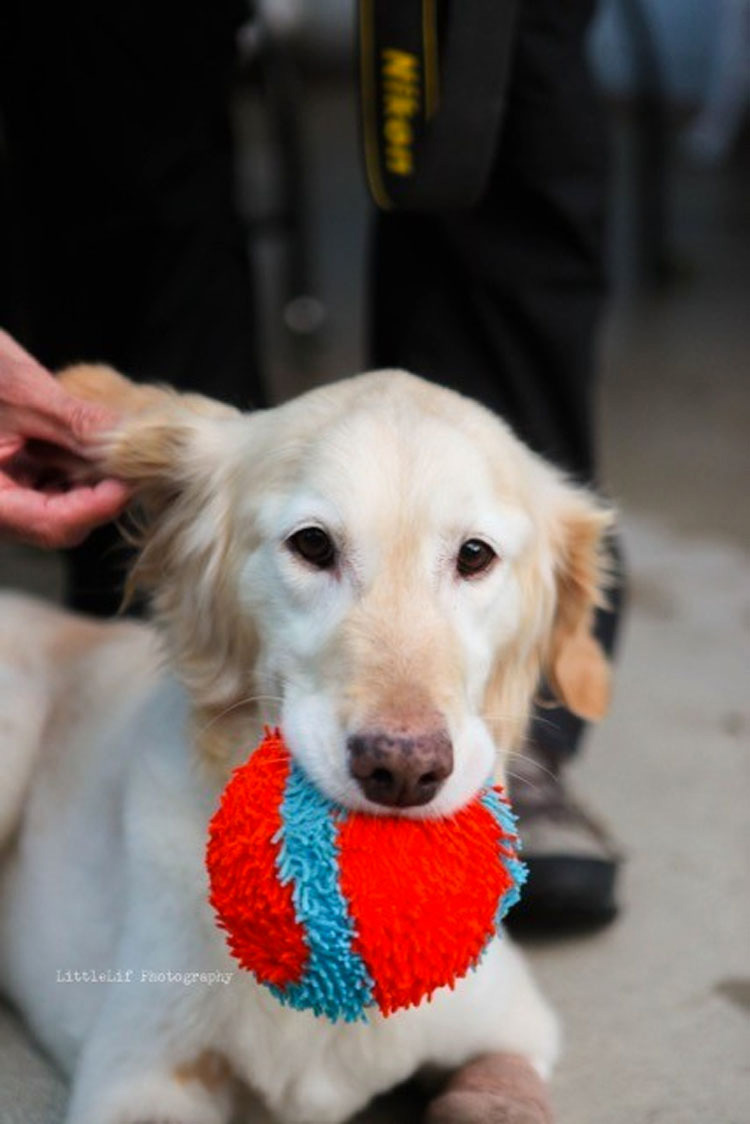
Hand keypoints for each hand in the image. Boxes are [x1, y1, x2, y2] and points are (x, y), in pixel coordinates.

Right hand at [0, 329, 130, 547]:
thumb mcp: (21, 391)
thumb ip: (76, 422)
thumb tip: (128, 442)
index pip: (52, 524)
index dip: (96, 507)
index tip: (126, 483)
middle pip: (60, 522)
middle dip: (98, 495)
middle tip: (131, 464)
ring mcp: (2, 496)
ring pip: (59, 506)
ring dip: (89, 482)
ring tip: (110, 449)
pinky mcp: (9, 480)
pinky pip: (49, 486)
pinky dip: (73, 468)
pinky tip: (88, 445)